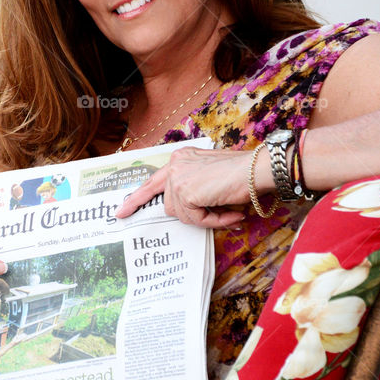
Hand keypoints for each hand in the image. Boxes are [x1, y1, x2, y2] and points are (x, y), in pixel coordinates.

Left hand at [115, 147, 269, 228]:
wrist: (257, 169)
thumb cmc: (242, 173)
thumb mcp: (211, 178)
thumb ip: (194, 190)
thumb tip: (186, 212)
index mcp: (180, 158)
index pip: (153, 181)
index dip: (137, 198)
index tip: (122, 211)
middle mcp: (175, 164)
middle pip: (171, 205)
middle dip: (192, 214)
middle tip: (219, 212)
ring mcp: (178, 178)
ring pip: (183, 214)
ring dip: (207, 217)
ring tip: (231, 209)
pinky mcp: (186, 192)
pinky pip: (195, 220)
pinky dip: (214, 221)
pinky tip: (232, 214)